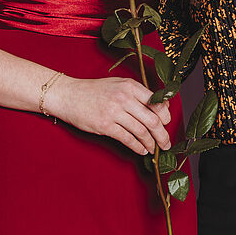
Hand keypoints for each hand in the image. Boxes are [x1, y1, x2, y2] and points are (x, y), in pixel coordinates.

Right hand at [52, 75, 171, 154]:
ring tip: (154, 149)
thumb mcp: (119, 85)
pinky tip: (141, 150)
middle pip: (153, 120)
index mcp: (130, 86)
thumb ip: (139, 94)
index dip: (165, 117)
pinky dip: (137, 147)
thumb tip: (163, 107)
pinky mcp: (105, 125)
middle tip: (166, 143)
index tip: (166, 124)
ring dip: (151, 143)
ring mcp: (114, 112)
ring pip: (141, 132)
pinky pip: (127, 139)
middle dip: (162, 135)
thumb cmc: (95, 91)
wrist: (69, 95)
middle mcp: (124, 97)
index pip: (157, 103)